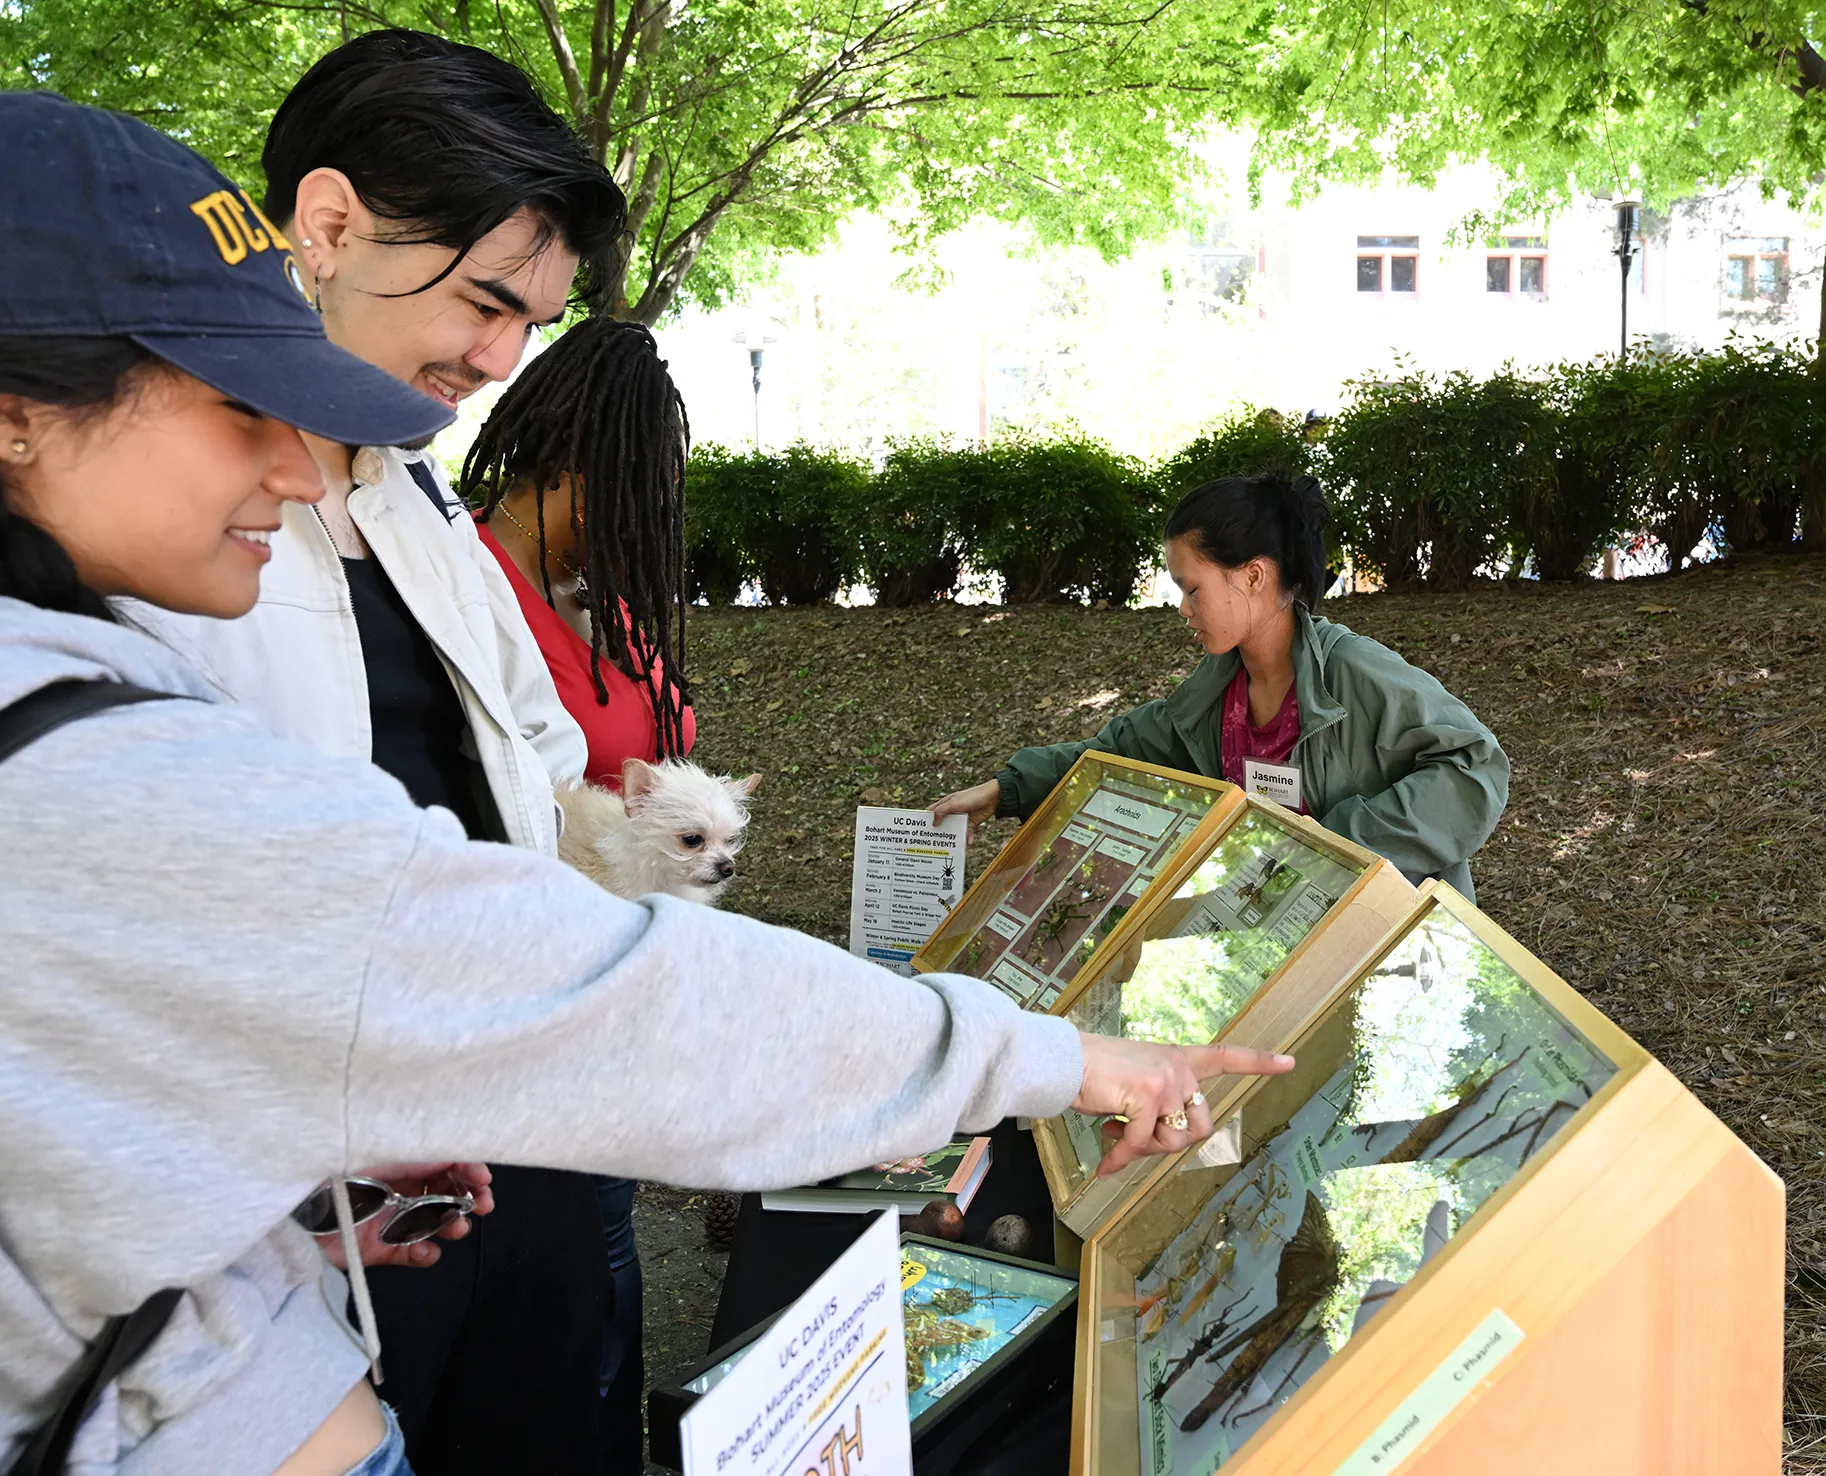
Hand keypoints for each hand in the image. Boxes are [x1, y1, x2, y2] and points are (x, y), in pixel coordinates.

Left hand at [315, 1163, 494, 1270]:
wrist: (296, 1217)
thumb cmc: (336, 1174)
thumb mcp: (380, 1150)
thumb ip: (418, 1152)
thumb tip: (455, 1155)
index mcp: (399, 1161)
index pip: (443, 1161)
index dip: (467, 1169)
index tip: (482, 1179)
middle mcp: (397, 1188)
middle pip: (445, 1192)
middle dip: (470, 1198)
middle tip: (484, 1206)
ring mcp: (388, 1220)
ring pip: (433, 1223)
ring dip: (453, 1225)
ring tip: (458, 1230)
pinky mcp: (376, 1250)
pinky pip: (409, 1254)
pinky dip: (424, 1255)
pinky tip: (426, 1251)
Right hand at [931, 780, 999, 842]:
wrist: (993, 798)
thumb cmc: (972, 796)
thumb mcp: (955, 803)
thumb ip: (942, 812)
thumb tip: (933, 823)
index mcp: (945, 804)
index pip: (932, 812)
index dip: (926, 819)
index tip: (919, 830)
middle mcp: (952, 812)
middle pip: (942, 824)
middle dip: (938, 832)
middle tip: (931, 843)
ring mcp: (961, 818)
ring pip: (954, 831)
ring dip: (952, 838)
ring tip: (949, 847)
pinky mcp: (971, 824)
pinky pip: (967, 833)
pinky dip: (967, 838)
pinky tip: (968, 843)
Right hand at [1072, 1036, 1294, 1177]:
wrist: (1063, 1061)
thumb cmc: (1093, 1074)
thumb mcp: (1135, 1087)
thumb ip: (1157, 1106)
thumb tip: (1157, 1144)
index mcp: (1178, 1059)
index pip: (1225, 1057)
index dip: (1259, 1063)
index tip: (1290, 1063)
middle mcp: (1178, 1066)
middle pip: (1200, 1126)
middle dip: (1169, 1143)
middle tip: (1134, 1138)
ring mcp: (1167, 1079)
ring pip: (1175, 1141)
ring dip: (1145, 1149)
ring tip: (1117, 1133)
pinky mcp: (1149, 1095)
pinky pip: (1143, 1145)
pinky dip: (1122, 1159)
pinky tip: (1106, 1163)